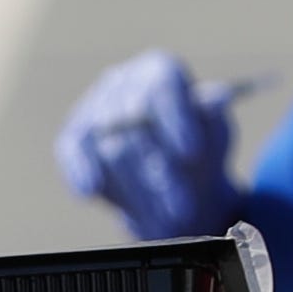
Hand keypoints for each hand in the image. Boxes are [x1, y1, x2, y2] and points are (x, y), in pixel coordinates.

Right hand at [53, 50, 251, 242]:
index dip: (176, 119)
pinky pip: (73, 152)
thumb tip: (219, 95)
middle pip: (134, 122)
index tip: (191, 152)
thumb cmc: (196, 147)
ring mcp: (94, 107)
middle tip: (181, 207)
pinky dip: (80, 171)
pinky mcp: (73, 137)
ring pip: (110, 146)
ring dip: (136, 188)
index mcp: (160, 70)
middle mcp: (122, 81)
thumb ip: (212, 116)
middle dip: (159, 171)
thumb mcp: (213, 132)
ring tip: (162, 221)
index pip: (162, 86)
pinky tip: (88, 191)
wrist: (172, 175)